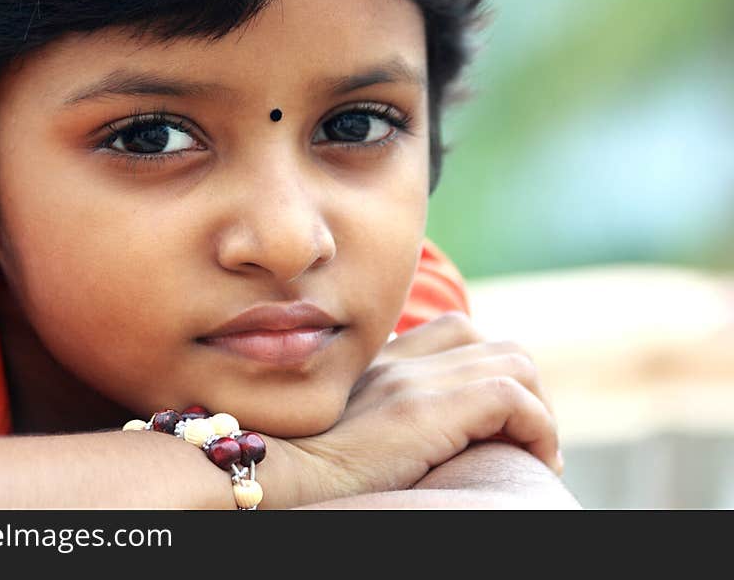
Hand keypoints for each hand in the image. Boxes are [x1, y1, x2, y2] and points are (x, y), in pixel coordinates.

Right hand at [284, 312, 561, 502]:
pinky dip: (537, 428)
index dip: (491, 372)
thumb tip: (417, 445)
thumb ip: (378, 417)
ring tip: (533, 454)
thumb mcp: (344, 432)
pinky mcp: (420, 410)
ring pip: (514, 363)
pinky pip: (510, 397)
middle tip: (525, 442)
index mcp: (379, 364)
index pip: (456, 333)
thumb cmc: (306, 472)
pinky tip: (532, 461)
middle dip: (526, 392)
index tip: (501, 427)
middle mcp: (396, 361)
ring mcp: (409, 381)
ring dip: (539, 410)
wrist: (273, 479)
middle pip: (494, 344)